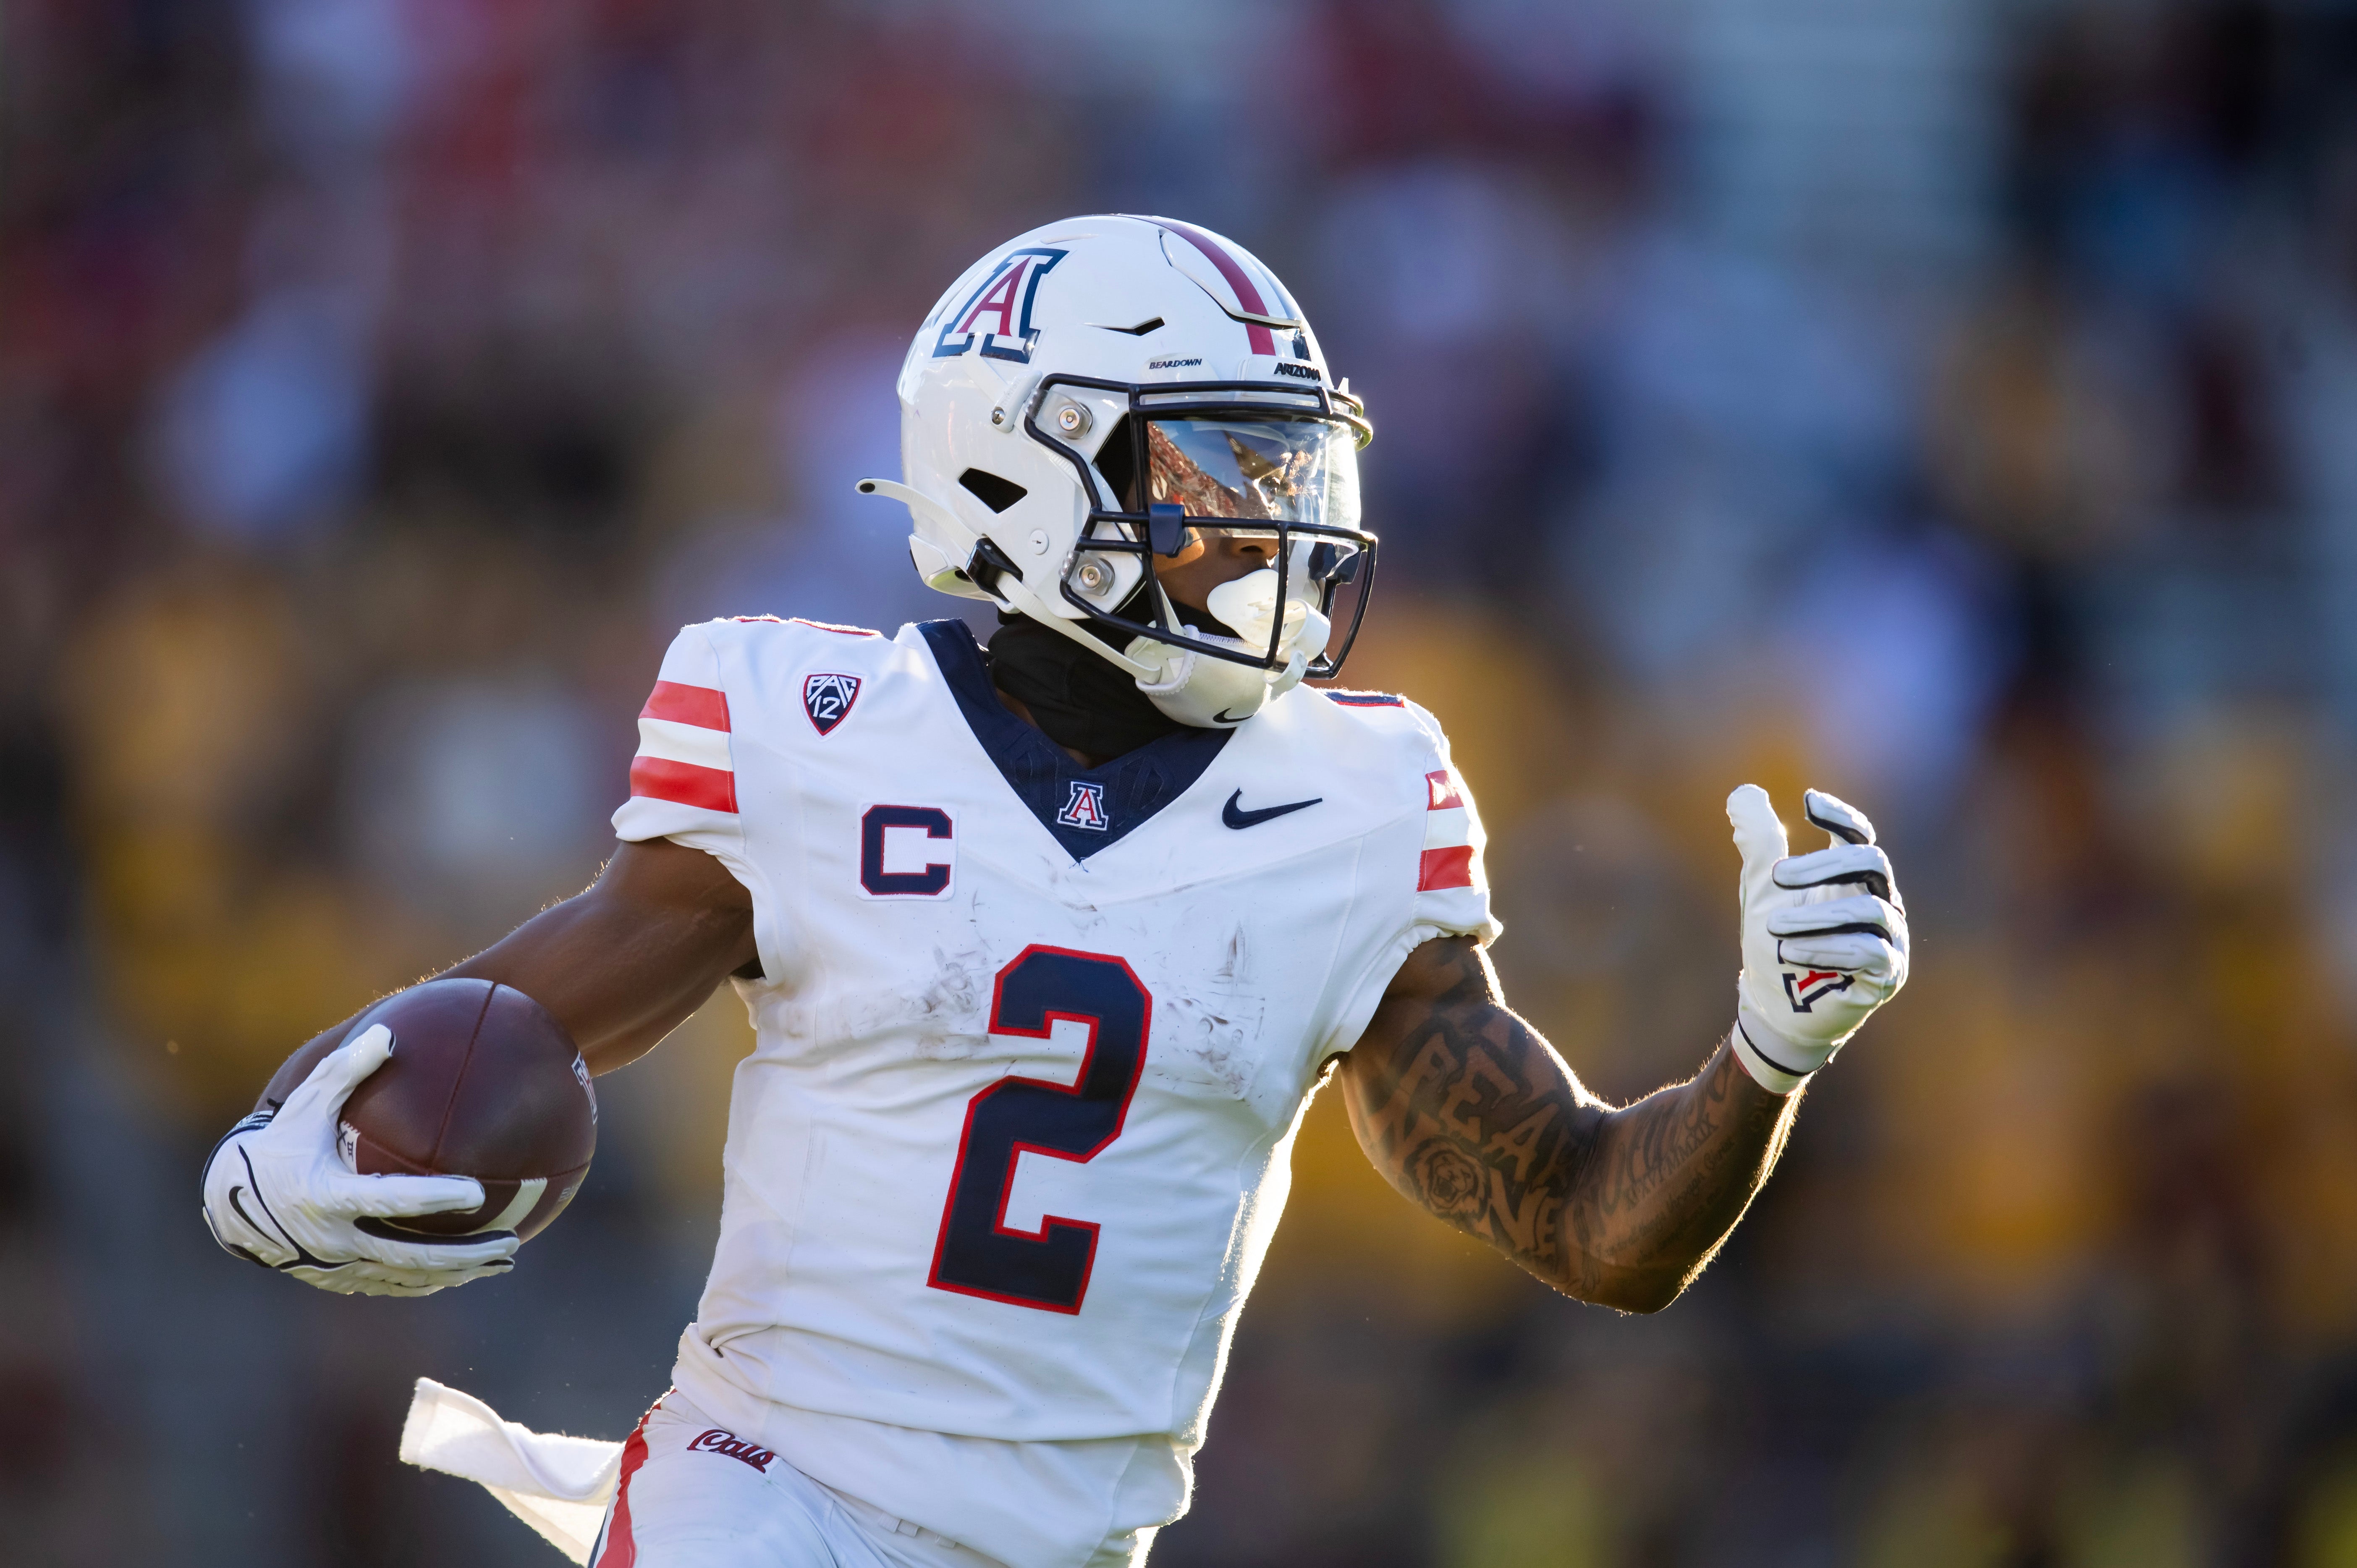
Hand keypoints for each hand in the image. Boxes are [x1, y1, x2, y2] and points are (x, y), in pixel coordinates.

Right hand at [200, 1024, 519, 1296]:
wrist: (231, 1203)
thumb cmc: (279, 1145)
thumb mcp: (305, 1105)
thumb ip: (345, 1071)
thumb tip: (388, 1033)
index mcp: (328, 1197)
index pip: (390, 1200)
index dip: (433, 1199)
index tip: (478, 1193)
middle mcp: (335, 1240)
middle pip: (410, 1255)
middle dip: (464, 1254)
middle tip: (511, 1240)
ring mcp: (337, 1267)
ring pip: (408, 1277)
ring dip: (459, 1272)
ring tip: (505, 1261)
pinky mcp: (339, 1281)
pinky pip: (393, 1285)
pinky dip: (431, 1281)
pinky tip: (466, 1271)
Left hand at [1726, 785, 1910, 1092]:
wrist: (1775, 1007)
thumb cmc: (1774, 942)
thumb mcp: (1761, 889)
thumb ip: (1758, 842)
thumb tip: (1743, 792)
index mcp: (1851, 877)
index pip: (1859, 835)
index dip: (1841, 815)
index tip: (1808, 803)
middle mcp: (1878, 900)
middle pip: (1871, 862)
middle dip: (1823, 865)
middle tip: (1775, 876)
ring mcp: (1889, 938)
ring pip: (1870, 909)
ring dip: (1818, 915)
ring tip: (1773, 926)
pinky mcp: (1887, 974)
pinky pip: (1870, 952)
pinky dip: (1829, 949)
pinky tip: (1791, 952)